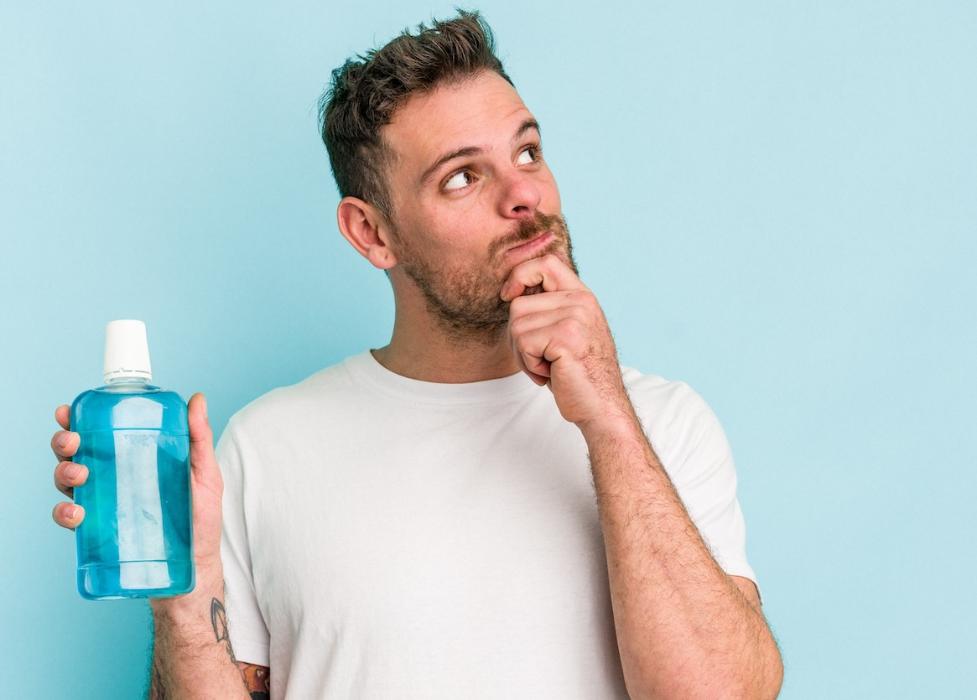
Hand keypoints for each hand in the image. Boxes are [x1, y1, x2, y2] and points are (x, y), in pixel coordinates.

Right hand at [51, 393, 225, 572]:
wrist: (197, 565)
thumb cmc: (200, 517)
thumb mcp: (204, 473)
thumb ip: (199, 438)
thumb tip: (197, 399)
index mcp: (131, 459)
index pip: (98, 434)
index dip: (76, 421)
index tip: (67, 412)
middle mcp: (112, 479)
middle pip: (75, 454)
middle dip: (64, 443)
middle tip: (73, 443)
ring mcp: (105, 505)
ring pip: (67, 482)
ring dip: (63, 474)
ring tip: (79, 475)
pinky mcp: (101, 533)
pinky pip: (71, 520)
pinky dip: (65, 514)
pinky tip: (76, 512)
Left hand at [500, 253, 633, 427]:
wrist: (602, 406)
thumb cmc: (578, 374)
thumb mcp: (567, 332)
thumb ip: (549, 309)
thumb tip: (511, 292)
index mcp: (582, 296)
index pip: (545, 263)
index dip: (520, 275)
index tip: (509, 295)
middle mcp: (581, 301)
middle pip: (518, 304)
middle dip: (518, 337)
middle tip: (541, 358)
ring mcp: (575, 317)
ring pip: (516, 326)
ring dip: (524, 355)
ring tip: (550, 366)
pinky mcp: (566, 337)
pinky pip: (523, 344)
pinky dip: (530, 366)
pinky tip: (552, 373)